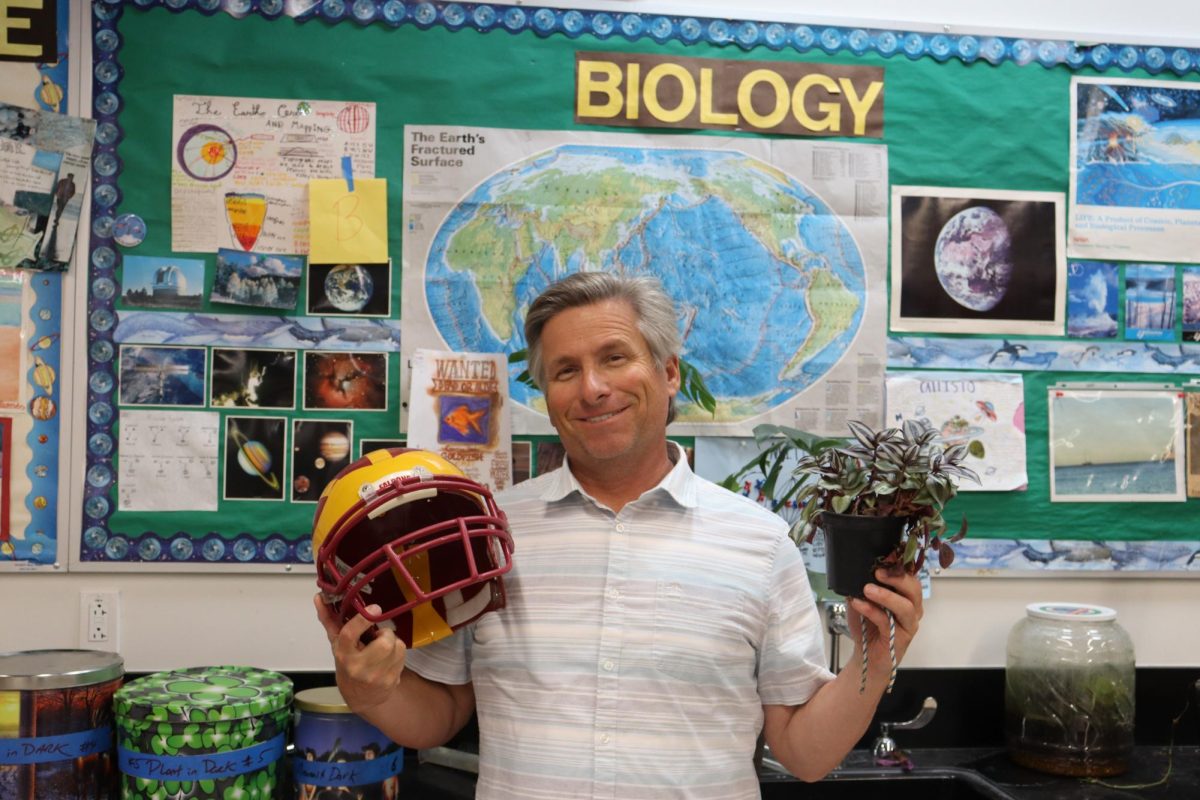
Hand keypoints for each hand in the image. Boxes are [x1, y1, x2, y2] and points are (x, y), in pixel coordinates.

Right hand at [313, 593, 406, 712]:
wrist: (362, 699)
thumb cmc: (348, 666)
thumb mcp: (337, 646)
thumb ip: (329, 621)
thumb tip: (319, 597)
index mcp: (343, 654)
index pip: (350, 634)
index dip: (362, 620)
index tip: (374, 608)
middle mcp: (358, 667)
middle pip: (384, 641)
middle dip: (385, 635)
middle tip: (378, 638)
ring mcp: (376, 676)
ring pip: (397, 646)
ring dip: (393, 644)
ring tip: (382, 650)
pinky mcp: (391, 681)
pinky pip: (402, 656)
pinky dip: (398, 654)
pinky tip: (388, 660)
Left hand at [846, 567, 922, 670]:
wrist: (866, 655)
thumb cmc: (866, 625)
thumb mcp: (862, 600)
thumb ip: (862, 586)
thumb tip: (854, 569)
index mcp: (905, 596)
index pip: (909, 576)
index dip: (899, 566)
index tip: (885, 557)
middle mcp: (912, 608)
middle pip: (914, 589)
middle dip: (897, 578)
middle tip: (878, 572)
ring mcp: (908, 624)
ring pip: (906, 606)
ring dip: (886, 595)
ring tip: (867, 589)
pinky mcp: (900, 638)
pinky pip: (888, 621)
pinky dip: (872, 611)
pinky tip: (858, 604)